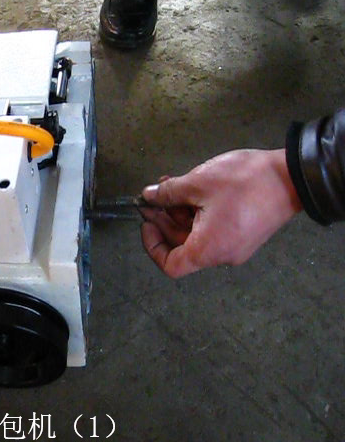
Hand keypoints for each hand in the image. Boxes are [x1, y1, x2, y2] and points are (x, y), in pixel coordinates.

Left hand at [140, 149, 302, 277]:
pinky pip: (212, 229)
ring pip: (196, 234)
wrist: (294, 176)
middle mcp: (222, 255)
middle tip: (153, 196)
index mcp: (209, 250)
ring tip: (169, 185)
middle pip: (181, 246)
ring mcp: (235, 245)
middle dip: (163, 220)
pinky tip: (189, 189)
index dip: (152, 246)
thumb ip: (167, 193)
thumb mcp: (198, 183)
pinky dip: (197, 212)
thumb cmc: (245, 182)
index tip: (146, 222)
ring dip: (179, 212)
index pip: (171, 265)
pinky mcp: (244, 234)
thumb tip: (148, 197)